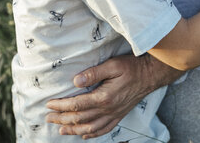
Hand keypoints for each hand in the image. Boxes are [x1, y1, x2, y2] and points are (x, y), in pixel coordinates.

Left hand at [45, 54, 182, 138]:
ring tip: (60, 129)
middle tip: (48, 117)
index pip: (77, 105)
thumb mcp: (112, 65)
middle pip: (80, 118)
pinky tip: (84, 134)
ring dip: (73, 129)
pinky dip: (92, 134)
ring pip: (90, 127)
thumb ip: (93, 73)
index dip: (61, 106)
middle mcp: (108, 110)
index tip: (49, 104)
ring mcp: (114, 114)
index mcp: (104, 97)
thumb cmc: (131, 67)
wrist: (151, 75)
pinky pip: (104, 129)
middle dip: (62, 118)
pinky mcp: (119, 115)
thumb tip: (75, 81)